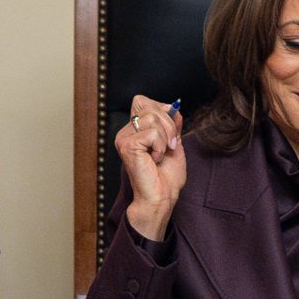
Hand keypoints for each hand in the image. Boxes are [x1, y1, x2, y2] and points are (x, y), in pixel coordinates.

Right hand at [115, 94, 187, 241]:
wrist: (161, 197)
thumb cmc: (166, 177)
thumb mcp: (174, 143)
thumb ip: (173, 124)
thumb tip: (174, 107)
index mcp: (134, 130)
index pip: (143, 101)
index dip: (161, 110)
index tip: (171, 133)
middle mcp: (125, 132)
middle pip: (147, 104)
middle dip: (168, 123)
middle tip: (171, 145)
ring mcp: (124, 138)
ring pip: (152, 118)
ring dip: (166, 138)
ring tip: (161, 154)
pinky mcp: (127, 146)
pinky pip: (152, 133)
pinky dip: (160, 147)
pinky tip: (155, 160)